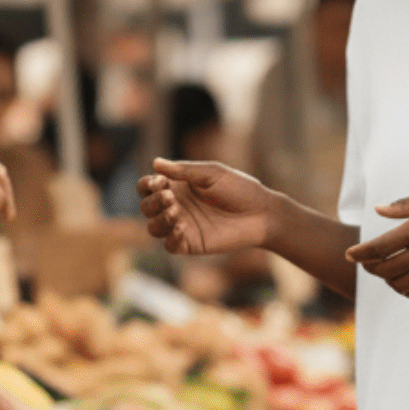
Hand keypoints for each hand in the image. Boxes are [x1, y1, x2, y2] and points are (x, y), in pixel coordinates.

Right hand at [138, 159, 272, 255]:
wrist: (262, 213)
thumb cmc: (239, 188)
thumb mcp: (212, 173)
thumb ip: (184, 170)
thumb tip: (155, 163)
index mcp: (178, 186)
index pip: (148, 186)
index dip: (148, 184)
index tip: (160, 182)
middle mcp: (177, 206)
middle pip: (147, 207)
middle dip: (152, 202)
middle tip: (170, 197)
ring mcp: (182, 226)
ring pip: (153, 228)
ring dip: (159, 219)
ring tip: (176, 212)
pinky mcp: (191, 244)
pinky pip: (170, 246)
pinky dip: (170, 237)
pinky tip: (181, 227)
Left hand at [345, 190, 408, 301]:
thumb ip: (407, 205)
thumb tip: (379, 210)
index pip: (380, 247)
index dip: (360, 254)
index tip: (350, 255)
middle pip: (386, 270)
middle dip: (371, 268)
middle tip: (367, 263)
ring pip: (401, 286)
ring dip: (388, 280)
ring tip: (387, 271)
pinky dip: (406, 290)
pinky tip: (406, 281)